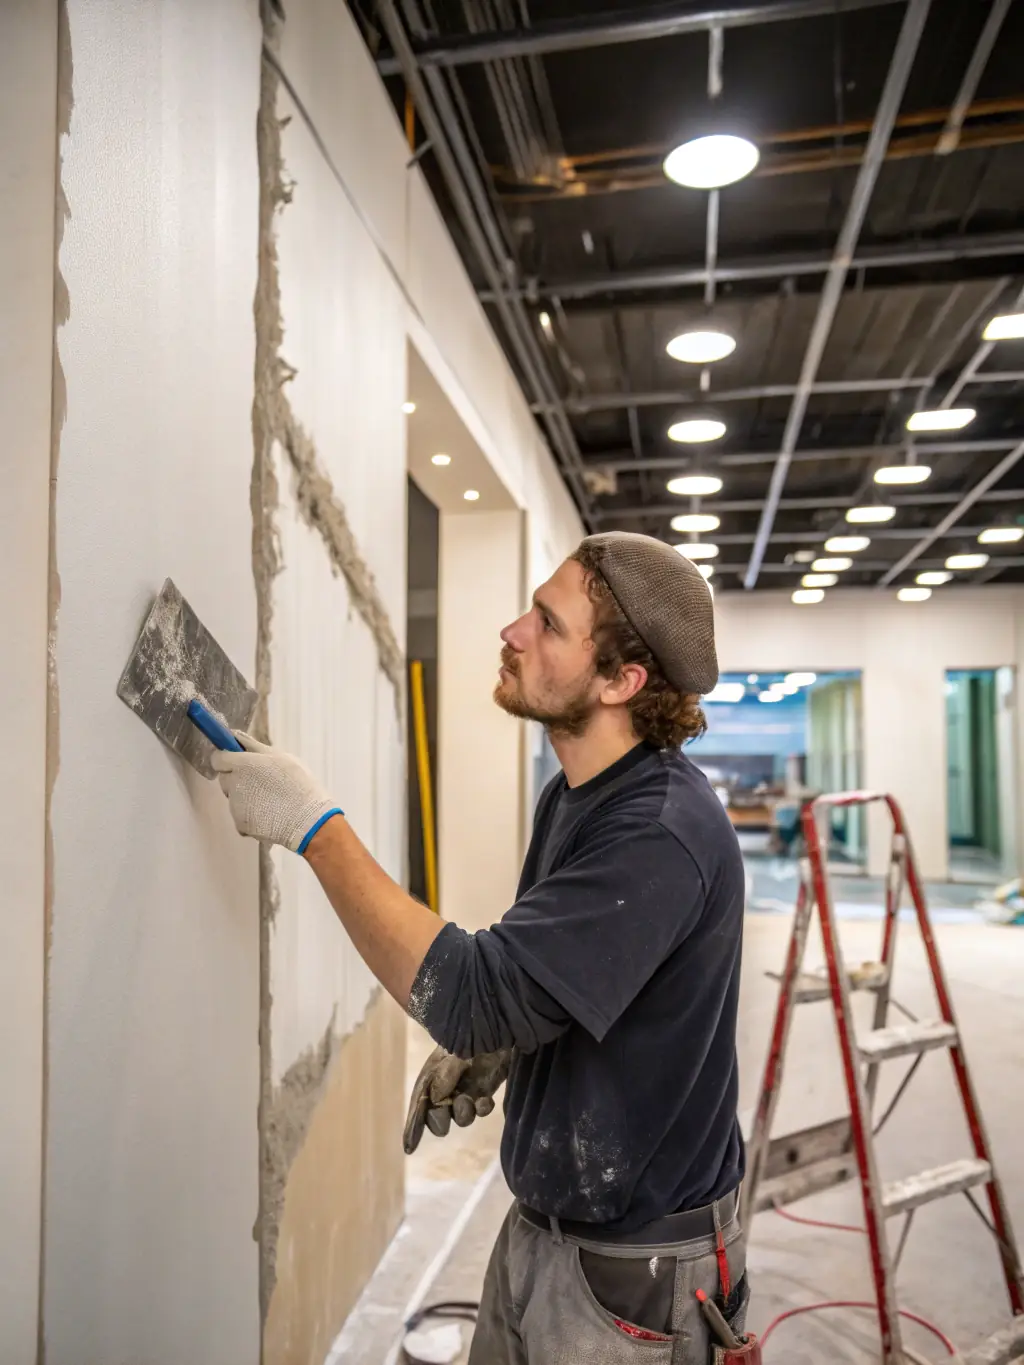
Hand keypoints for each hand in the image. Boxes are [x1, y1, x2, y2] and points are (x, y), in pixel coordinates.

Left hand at [211, 733, 342, 852]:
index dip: (226, 759)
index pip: (217, 759)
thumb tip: (235, 736)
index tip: (237, 761)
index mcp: (243, 764)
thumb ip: (254, 746)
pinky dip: (250, 815)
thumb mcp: (280, 757)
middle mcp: (234, 784)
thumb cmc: (298, 784)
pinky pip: (240, 816)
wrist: (307, 820)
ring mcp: (235, 806)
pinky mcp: (240, 824)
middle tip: (260, 782)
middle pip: (225, 779)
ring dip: (244, 797)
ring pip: (233, 798)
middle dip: (236, 779)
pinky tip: (269, 814)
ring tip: (269, 800)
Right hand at [403, 1044, 510, 1154]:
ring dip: (463, 1114)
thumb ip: (446, 1074)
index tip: (409, 1148)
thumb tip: (436, 1098)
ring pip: (460, 1117)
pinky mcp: (483, 1090)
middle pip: (437, 1117)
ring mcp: (466, 1089)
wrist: (498, 1021)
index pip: (419, 1104)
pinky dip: (482, 1109)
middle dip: (440, 1119)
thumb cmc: (471, 1033)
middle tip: (447, 1109)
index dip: (413, 1126)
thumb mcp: (456, 1050)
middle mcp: (446, 1086)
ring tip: (469, 1100)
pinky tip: (486, 1101)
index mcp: (432, 1075)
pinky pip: (480, 1110)